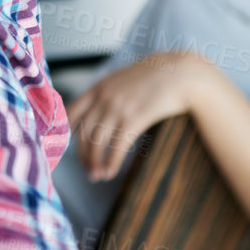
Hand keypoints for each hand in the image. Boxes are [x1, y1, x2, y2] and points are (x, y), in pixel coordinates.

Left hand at [67, 50, 212, 180]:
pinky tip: (111, 172)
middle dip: (83, 155)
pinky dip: (112, 162)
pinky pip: (117, 146)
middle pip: (84, 132)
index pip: (72, 111)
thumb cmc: (156, 77)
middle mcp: (104, 97)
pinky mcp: (134, 119)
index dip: (66, 131)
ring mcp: (118, 107)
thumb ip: (110, 92)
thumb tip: (100, 111)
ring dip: (95, 162)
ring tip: (98, 176)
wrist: (182, 73)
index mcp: (99, 87)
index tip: (68, 146)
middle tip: (88, 171)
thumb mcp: (125, 79)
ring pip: (97, 142)